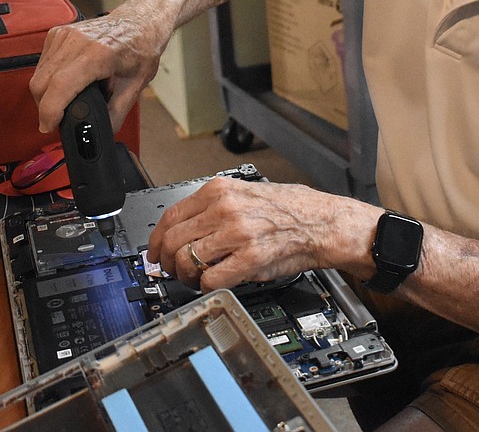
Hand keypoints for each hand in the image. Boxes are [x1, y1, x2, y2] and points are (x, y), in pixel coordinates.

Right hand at [29, 12, 162, 132]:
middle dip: (46, 108)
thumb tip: (102, 132)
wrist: (139, 21)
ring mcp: (64, 35)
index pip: (61, 86)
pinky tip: (64, 84)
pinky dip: (47, 79)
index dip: (50, 111)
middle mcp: (76, 42)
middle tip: (59, 120)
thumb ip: (117, 112)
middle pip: (42, 83)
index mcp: (98, 54)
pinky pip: (41, 64)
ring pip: (38, 74)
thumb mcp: (136, 85)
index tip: (50, 126)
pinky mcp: (57, 34)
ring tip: (66, 101)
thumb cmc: (141, 48)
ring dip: (45, 95)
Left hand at [145, 177, 375, 292]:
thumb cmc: (292, 210)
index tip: (154, 253)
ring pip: (186, 261)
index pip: (170, 216)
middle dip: (166, 262)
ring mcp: (236, 234)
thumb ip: (214, 208)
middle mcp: (225, 209)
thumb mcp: (245, 193)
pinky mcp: (250, 259)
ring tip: (194, 279)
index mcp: (220, 190)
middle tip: (171, 271)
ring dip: (185, 276)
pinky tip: (212, 285)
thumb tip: (185, 230)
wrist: (324, 223)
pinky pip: (210, 279)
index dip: (156, 240)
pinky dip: (205, 287)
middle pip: (172, 241)